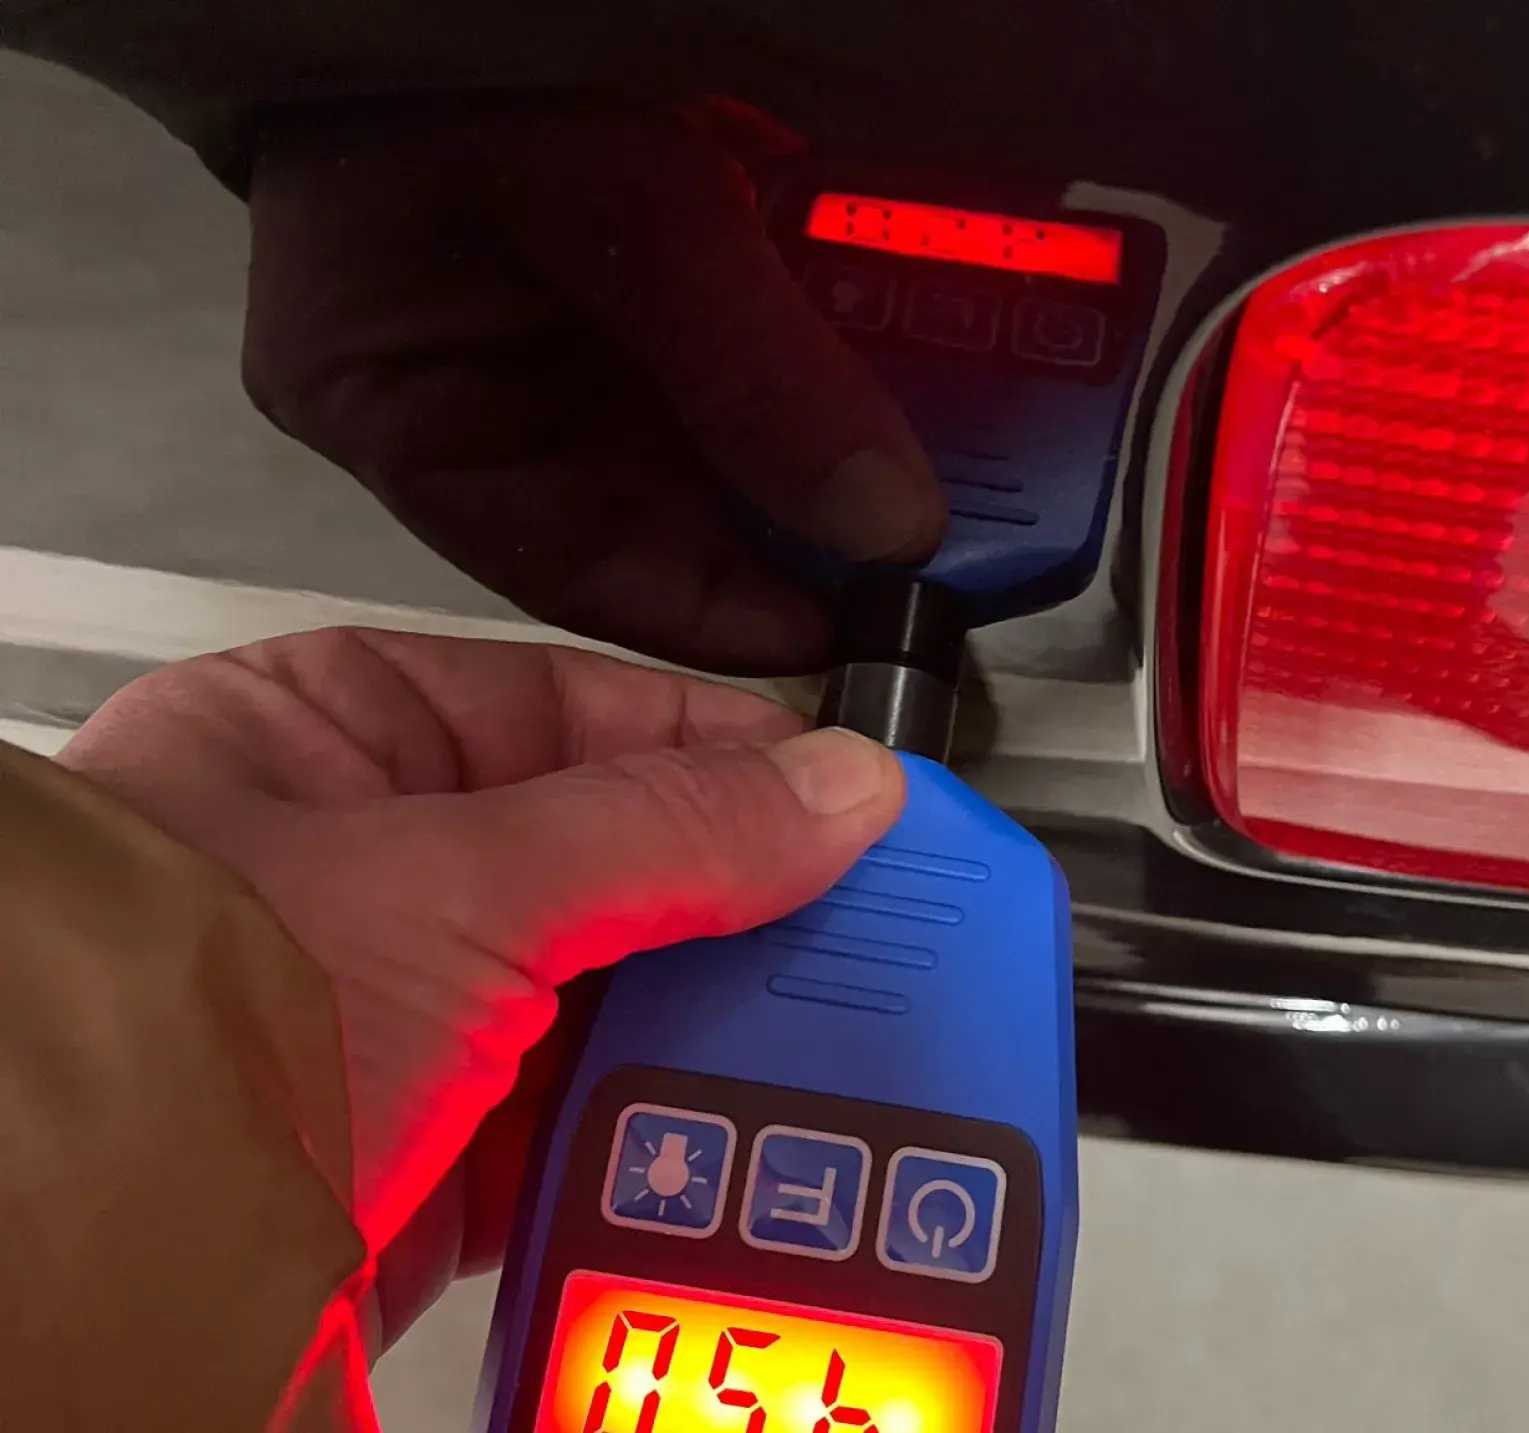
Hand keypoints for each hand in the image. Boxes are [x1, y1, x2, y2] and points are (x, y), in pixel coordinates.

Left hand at [56, 628, 904, 1349]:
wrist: (86, 1272)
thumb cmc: (161, 1021)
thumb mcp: (457, 883)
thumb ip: (667, 830)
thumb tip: (830, 790)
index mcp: (333, 737)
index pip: (581, 709)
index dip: (726, 748)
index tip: (844, 791)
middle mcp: (361, 870)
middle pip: (608, 863)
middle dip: (736, 908)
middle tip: (860, 928)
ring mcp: (392, 1018)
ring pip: (600, 1003)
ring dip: (699, 1033)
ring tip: (811, 1035)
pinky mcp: (416, 1155)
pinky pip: (572, 1126)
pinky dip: (647, 1139)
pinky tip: (716, 1135)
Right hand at [243, 94, 945, 673]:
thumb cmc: (469, 47)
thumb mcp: (626, 205)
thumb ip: (750, 368)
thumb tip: (880, 523)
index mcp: (403, 411)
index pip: (577, 568)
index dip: (722, 613)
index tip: (848, 624)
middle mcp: (481, 394)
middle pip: (659, 509)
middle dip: (795, 524)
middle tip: (927, 538)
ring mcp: (551, 337)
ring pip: (708, 438)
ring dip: (818, 442)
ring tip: (936, 452)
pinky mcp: (624, 283)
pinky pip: (730, 352)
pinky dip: (812, 355)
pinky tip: (896, 354)